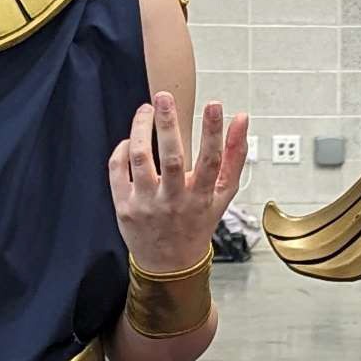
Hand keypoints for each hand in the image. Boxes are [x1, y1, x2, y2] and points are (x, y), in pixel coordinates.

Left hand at [110, 91, 249, 273]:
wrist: (169, 264)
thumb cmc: (197, 222)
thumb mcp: (223, 195)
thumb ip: (235, 156)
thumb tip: (242, 119)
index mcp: (201, 197)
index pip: (211, 160)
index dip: (214, 131)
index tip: (215, 105)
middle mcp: (174, 201)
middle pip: (171, 157)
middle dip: (168, 123)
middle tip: (164, 96)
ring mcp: (146, 204)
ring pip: (140, 159)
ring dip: (141, 129)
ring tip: (146, 109)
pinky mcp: (124, 206)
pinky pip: (117, 170)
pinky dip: (122, 150)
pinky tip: (130, 139)